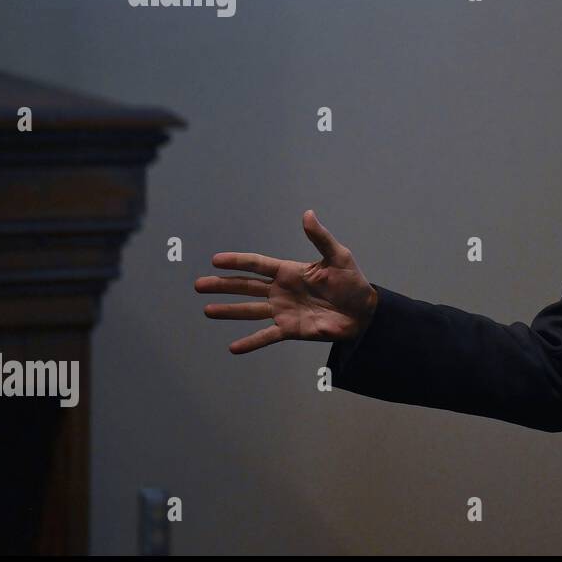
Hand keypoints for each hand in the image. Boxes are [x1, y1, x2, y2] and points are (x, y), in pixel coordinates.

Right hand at [195, 210, 377, 353]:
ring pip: (250, 311)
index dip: (237, 261)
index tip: (215, 260)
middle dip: (223, 285)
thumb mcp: (338, 256)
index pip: (257, 264)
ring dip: (228, 311)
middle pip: (246, 287)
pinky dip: (251, 342)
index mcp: (289, 271)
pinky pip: (266, 336)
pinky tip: (233, 348)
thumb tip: (308, 214)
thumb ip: (320, 237)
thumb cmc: (352, 282)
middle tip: (198, 284)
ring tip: (207, 310)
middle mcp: (281, 291)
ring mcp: (283, 311)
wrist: (363, 312)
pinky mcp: (290, 329)